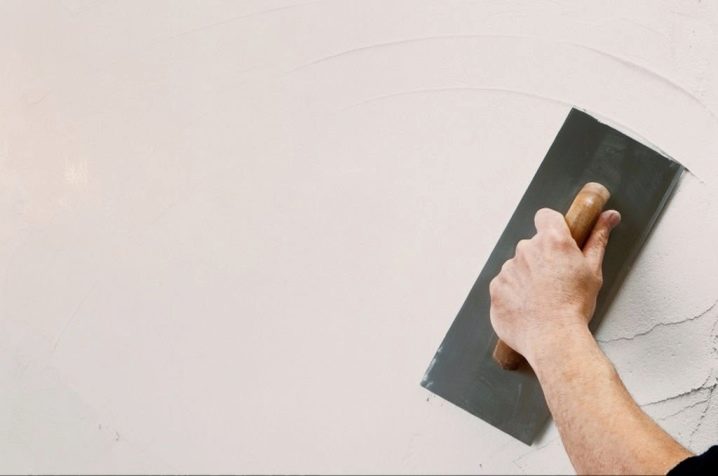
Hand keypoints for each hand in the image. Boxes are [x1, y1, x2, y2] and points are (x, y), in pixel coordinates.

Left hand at [489, 207, 619, 364]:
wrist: (553, 338)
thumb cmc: (575, 306)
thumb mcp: (593, 270)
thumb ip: (597, 238)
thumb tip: (608, 217)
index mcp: (552, 241)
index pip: (546, 217)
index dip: (552, 226)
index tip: (557, 240)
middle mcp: (526, 250)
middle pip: (532, 245)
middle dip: (541, 258)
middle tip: (555, 281)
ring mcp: (508, 269)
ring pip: (517, 266)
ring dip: (526, 277)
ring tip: (541, 299)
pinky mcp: (495, 287)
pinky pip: (504, 285)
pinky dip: (513, 293)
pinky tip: (527, 307)